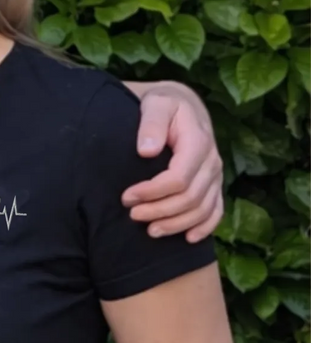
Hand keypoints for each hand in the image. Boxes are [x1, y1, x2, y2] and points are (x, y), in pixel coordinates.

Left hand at [121, 81, 223, 241]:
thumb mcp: (155, 103)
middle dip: (160, 210)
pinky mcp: (214, 184)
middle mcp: (211, 161)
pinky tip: (188, 239)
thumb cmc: (162, 104)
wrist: (180, 104)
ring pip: (203, 209)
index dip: (153, 192)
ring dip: (177, 224)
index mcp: (198, 141)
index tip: (127, 197)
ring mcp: (215, 174)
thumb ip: (150, 123)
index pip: (179, 178)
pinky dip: (204, 227)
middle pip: (190, 197)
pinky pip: (216, 211)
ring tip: (150, 230)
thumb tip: (146, 150)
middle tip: (132, 215)